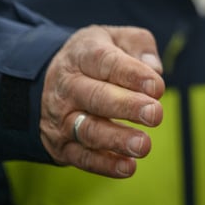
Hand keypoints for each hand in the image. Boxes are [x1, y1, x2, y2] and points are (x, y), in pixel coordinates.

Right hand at [40, 25, 164, 177]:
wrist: (46, 79)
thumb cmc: (95, 57)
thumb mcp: (114, 37)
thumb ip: (138, 45)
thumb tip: (155, 68)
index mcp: (82, 55)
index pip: (106, 62)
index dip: (132, 74)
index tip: (157, 86)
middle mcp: (67, 86)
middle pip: (96, 97)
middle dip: (127, 107)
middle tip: (155, 115)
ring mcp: (61, 117)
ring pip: (88, 130)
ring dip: (116, 140)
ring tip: (143, 145)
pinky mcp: (60, 144)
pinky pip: (81, 157)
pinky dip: (104, 164)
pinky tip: (128, 167)